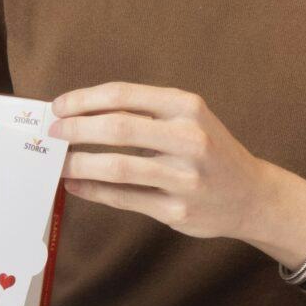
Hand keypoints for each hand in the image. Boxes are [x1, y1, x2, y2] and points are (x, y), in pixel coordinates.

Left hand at [51, 83, 305, 260]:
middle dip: (76, 129)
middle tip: (53, 133)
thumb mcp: (187, 117)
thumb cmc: (208, 149)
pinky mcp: (178, 211)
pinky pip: (125, 199)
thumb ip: (142, 112)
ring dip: (80, 163)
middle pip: (118, 128)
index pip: (124, 95)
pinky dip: (94, 190)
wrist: (252, 195)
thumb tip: (80, 113)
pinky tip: (77, 185)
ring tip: (59, 163)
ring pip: (118, 168)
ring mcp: (185, 178)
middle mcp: (189, 139)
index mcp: (187, 106)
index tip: (58, 106)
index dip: (84, 100)